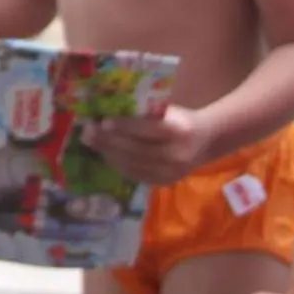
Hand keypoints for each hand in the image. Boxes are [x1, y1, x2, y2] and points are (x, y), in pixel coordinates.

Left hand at [82, 105, 213, 185]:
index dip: (124, 127)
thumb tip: (108, 112)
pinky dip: (118, 165)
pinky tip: (105, 154)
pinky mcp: (164, 182)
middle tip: (87, 132)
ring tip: (90, 142)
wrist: (206, 142)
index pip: (146, 130)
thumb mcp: (168, 111)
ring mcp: (170, 172)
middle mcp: (175, 155)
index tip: (103, 121)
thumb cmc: (180, 120)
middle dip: (108, 141)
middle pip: (135, 150)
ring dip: (108, 153)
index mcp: (178, 131)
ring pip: (132, 164)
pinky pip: (135, 175)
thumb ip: (144, 114)